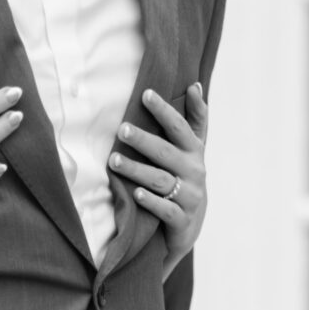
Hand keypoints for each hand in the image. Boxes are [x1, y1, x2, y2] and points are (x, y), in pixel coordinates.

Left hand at [110, 84, 208, 272]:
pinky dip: (151, 202)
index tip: (146, 94)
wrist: (190, 225)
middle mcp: (194, 171)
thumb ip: (195, 119)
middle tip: (121, 130)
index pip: (180, 127)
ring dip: (137, 170)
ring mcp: (189, 196)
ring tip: (114, 161)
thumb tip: (195, 85)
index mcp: (194, 151)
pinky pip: (166, 210)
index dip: (165, 110)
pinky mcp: (182, 220)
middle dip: (144, 140)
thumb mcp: (192, 150)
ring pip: (160, 181)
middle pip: (166, 152)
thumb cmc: (185, 178)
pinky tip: (135, 194)